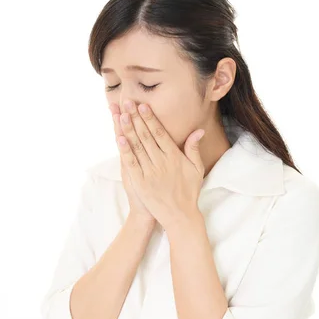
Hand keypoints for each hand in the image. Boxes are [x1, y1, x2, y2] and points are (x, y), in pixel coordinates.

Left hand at [115, 99, 205, 230]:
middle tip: (127, 102)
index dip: (150, 118)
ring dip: (128, 129)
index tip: (143, 105)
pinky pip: (132, 163)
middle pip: (146, 135)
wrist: (180, 216)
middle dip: (136, 118)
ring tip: (121, 115)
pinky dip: (125, 150)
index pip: (160, 132)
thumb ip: (194, 149)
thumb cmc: (189, 192)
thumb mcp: (196, 169)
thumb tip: (198, 130)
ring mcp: (150, 172)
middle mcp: (162, 161)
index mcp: (174, 156)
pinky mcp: (141, 182)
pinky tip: (120, 138)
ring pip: (137, 146)